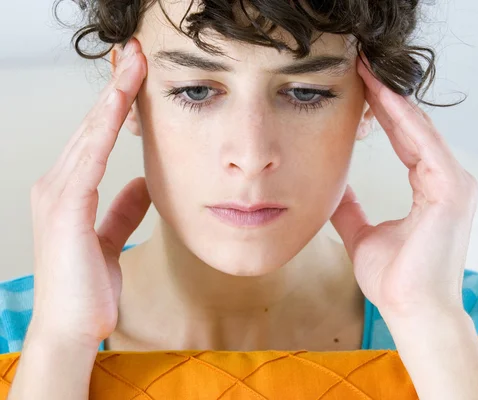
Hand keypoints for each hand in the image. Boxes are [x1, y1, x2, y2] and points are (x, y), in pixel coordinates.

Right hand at [27, 37, 150, 348]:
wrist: (73, 327)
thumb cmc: (89, 286)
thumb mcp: (111, 239)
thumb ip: (124, 210)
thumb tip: (144, 184)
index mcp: (70, 191)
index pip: (98, 137)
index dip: (117, 104)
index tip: (137, 77)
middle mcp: (58, 184)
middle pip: (93, 126)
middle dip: (115, 88)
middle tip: (136, 54)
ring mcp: (57, 193)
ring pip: (90, 134)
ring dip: (113, 96)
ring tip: (133, 65)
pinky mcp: (65, 208)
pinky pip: (90, 158)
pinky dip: (105, 128)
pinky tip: (121, 104)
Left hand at [330, 53, 477, 316]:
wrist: (413, 311)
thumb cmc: (395, 279)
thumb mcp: (364, 235)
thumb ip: (352, 210)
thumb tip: (335, 190)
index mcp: (431, 189)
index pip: (405, 140)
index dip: (382, 114)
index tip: (360, 91)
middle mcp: (448, 181)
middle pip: (414, 129)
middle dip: (387, 99)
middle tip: (362, 70)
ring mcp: (454, 184)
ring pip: (420, 130)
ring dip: (393, 101)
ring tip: (369, 74)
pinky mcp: (452, 191)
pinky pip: (424, 144)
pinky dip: (404, 120)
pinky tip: (383, 98)